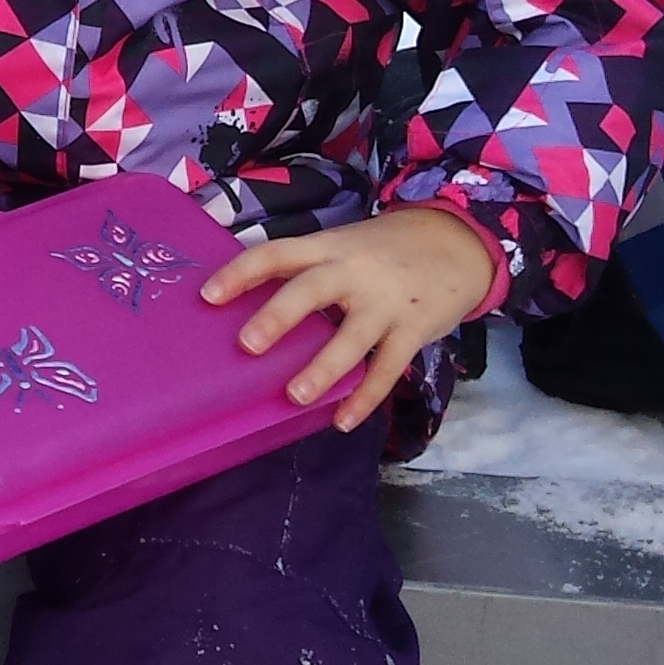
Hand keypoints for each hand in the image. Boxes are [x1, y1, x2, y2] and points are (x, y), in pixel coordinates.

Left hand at [204, 205, 500, 432]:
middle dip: (278, 316)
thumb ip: (306, 270)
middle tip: (246, 345)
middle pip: (310, 290)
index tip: (207, 296)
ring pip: (352, 337)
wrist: (456, 243)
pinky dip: (366, 397)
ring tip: (294, 396)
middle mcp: (353, 271)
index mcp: (327, 247)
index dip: (240, 273)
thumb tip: (250, 305)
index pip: (275, 254)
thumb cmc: (382, 252)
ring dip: (323, 368)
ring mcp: (386, 302)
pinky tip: (343, 421)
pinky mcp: (414, 329)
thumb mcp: (342, 246)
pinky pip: (388, 368)